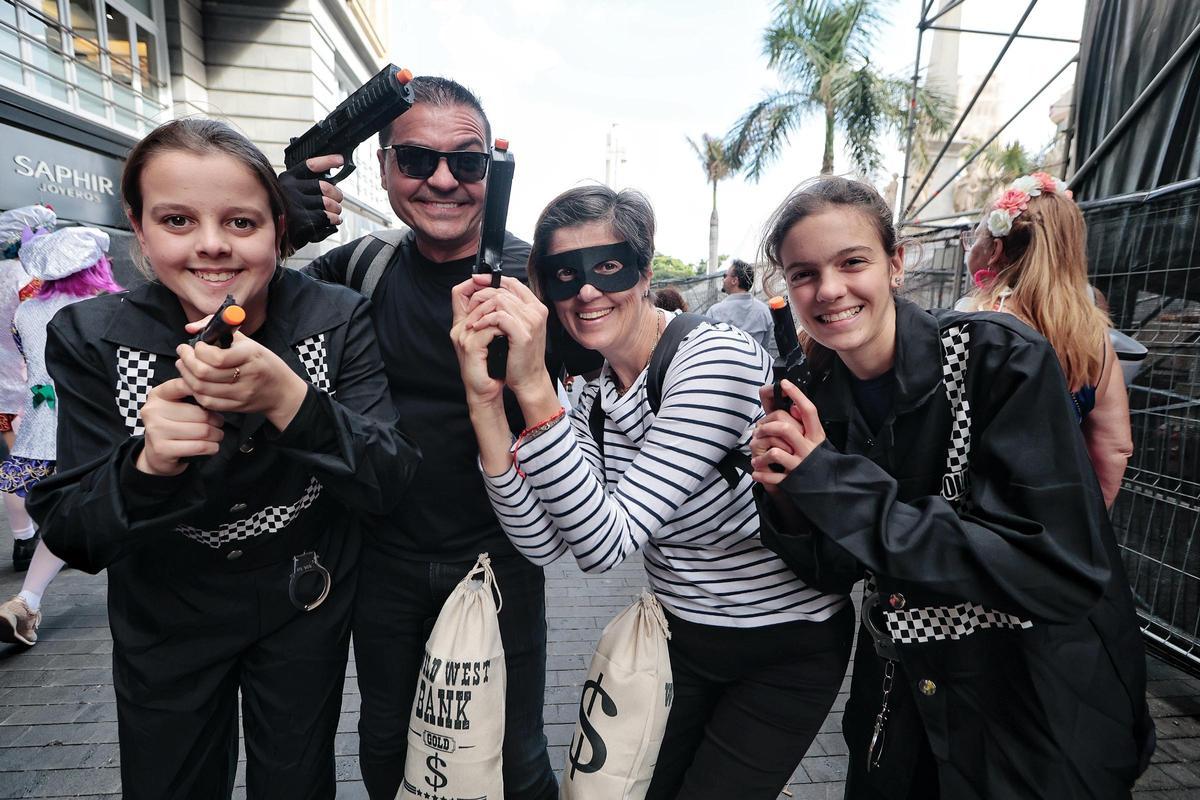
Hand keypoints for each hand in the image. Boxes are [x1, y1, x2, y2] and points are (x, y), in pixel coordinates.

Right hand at [136, 378, 223, 475]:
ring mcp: (155, 430)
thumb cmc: (174, 426)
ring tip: (217, 435)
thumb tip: (215, 393)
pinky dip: (212, 447)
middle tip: (218, 424)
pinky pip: (199, 446)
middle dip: (216, 421)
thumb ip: (191, 394)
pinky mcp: (162, 449)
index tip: (213, 397)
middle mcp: (153, 410)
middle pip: (200, 414)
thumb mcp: (176, 405)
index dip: (203, 390)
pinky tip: (212, 446)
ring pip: (203, 431)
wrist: (157, 454)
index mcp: (157, 395)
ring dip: (217, 435)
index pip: (182, 385)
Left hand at [176, 320, 309, 430]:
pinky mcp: (236, 407)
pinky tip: (193, 382)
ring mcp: (241, 394)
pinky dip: (195, 391)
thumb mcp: (248, 342)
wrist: (282, 391)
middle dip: (187, 361)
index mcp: (251, 355)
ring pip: (201, 388)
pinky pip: (207, 402)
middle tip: (183, 353)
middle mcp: (247, 376)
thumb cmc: (264, 363)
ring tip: (184, 365)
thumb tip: (191, 328)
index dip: (199, 350)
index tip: (195, 345)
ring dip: (186, 375)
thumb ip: (220, 329)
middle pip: (204, 373)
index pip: (216, 357)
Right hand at [279, 155, 344, 246]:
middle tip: (338, 200)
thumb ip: (306, 186)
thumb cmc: (285, 215)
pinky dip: (334, 220)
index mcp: (287, 179)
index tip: (340, 159)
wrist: (272, 238)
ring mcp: (295, 205)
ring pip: (328, 203)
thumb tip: (332, 182)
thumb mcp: (289, 195)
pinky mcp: (302, 221)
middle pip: (324, 186)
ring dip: (336, 209)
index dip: (327, 161)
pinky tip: (332, 221)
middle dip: (336, 194)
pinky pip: (327, 217)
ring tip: (334, 213)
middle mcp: (289, 189)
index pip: (310, 166)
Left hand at [451, 275, 553, 403]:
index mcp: (535, 307)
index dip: (492, 279)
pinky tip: (477, 327)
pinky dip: (484, 320)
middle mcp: (536, 311)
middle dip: (481, 295)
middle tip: (469, 307)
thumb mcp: (517, 327)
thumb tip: (490, 292)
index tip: (476, 280)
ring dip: (480, 309)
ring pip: (499, 300)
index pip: (512, 283)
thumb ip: (509, 310)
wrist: (529, 379)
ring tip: (472, 321)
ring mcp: (531, 321)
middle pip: (503, 290)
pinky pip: (498, 317)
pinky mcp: (523, 333)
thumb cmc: (520, 355)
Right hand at [451, 276, 508, 406]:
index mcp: (462, 324)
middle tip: (511, 300)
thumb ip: (492, 322)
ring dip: (501, 312)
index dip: (475, 283)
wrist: (484, 391)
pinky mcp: (470, 347)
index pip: (458, 293)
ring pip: (483, 311)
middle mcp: (459, 328)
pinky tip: (510, 333)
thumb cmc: (489, 367)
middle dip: (494, 295)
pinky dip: (502, 328)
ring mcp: (463, 337)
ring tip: (513, 319)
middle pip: (471, 296)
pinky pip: (488, 328)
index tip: (493, 282)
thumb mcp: (490, 339)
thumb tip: (505, 303)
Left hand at [750, 380, 825, 487]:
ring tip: (756, 455)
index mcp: (816, 435)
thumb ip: (804, 425)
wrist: (830, 488)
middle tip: (758, 432)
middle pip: (785, 428)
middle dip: (767, 427)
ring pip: (775, 452)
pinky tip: (756, 472)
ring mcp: (801, 464)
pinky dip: (761, 474)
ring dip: (760, 452)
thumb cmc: (816, 459)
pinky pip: (773, 476)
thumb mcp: (815, 440)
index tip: (784, 383)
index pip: (808, 410)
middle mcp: (809, 448)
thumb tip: (794, 406)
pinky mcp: (794, 481)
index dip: (797, 394)